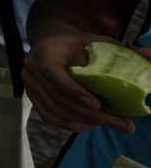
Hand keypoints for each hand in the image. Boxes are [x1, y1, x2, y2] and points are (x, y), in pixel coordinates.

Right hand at [25, 31, 147, 133]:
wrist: (53, 42)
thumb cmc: (79, 43)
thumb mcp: (99, 41)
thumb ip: (121, 50)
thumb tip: (149, 55)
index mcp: (46, 51)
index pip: (52, 72)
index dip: (73, 90)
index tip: (97, 104)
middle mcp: (31, 68)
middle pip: (58, 97)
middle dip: (90, 113)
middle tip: (121, 123)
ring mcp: (29, 84)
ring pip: (54, 110)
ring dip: (83, 121)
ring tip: (110, 124)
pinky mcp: (32, 97)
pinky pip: (49, 116)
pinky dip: (70, 124)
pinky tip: (91, 126)